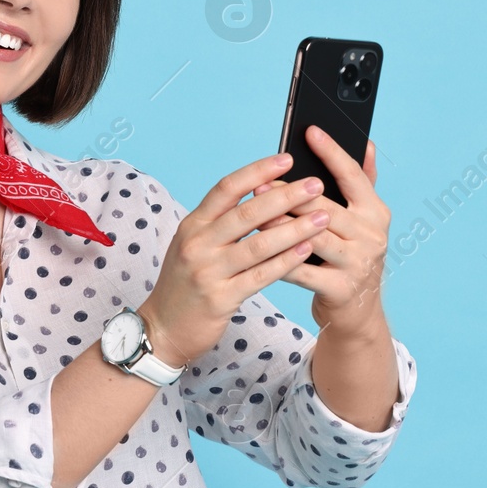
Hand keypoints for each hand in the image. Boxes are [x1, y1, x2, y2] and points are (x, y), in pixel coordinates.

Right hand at [138, 152, 337, 368]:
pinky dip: (286, 261)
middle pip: (247, 213)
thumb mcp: (192, 245)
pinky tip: (306, 251)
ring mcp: (207, 272)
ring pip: (259, 244)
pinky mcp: (220, 298)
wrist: (163, 328)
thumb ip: (220, 223)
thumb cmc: (185, 284)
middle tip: (315, 184)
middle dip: (286, 196)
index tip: (287, 159)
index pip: (227, 188)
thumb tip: (265, 196)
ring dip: (295, 229)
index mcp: (192, 224)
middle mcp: (197, 244)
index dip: (258, 171)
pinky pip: (260, 276)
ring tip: (323, 217)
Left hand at [248, 126, 390, 332]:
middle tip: (260, 183)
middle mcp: (372, 236)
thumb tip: (366, 141)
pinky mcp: (340, 289)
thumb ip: (362, 182)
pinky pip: (302, 270)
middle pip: (326, 207)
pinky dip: (278, 259)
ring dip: (280, 225)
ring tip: (254, 215)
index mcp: (376, 212)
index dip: (331, 152)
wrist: (357, 311)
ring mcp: (358, 263)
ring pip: (312, 237)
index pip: (353, 176)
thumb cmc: (350, 255)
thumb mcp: (363, 220)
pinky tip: (256, 249)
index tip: (310, 131)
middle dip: (291, 194)